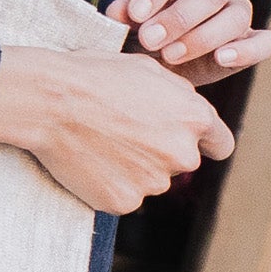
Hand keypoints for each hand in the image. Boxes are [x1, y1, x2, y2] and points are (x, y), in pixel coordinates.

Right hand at [0, 46, 234, 217]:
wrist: (49, 100)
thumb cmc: (95, 75)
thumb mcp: (148, 69)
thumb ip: (180, 95)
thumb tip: (193, 112)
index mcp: (195, 119)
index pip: (221, 145)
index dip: (205, 143)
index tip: (186, 141)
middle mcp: (182, 155)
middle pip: (181, 162)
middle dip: (160, 151)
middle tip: (122, 131)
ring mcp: (154, 183)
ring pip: (151, 179)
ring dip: (133, 167)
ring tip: (99, 141)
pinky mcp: (123, 202)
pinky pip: (123, 195)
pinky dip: (109, 183)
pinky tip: (89, 160)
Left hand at [107, 0, 270, 86]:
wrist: (159, 52)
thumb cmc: (145, 21)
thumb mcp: (133, 13)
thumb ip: (129, 9)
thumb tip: (117, 12)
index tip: (135, 14)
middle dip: (179, 17)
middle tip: (149, 39)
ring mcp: (242, 5)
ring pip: (237, 15)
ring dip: (203, 37)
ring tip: (170, 54)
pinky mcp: (253, 38)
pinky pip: (266, 41)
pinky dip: (247, 50)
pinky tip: (221, 58)